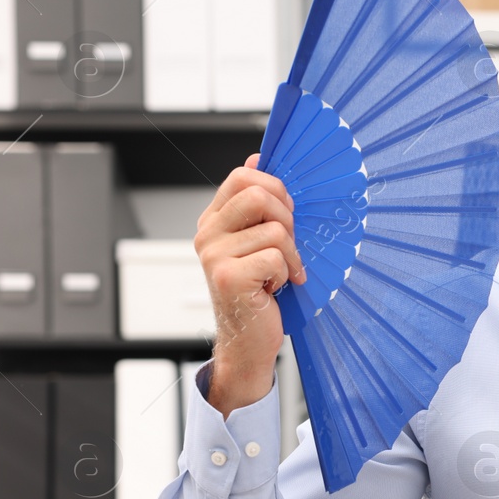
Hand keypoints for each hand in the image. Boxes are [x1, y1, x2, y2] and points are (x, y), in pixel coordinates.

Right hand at [195, 154, 305, 414]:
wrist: (248, 342)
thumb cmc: (259, 292)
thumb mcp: (260, 242)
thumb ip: (259, 204)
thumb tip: (258, 156)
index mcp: (214, 220)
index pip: (243, 176)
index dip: (275, 189)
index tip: (286, 215)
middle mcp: (208, 234)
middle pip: (260, 194)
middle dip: (288, 219)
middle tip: (287, 247)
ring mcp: (214, 255)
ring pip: (276, 229)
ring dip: (290, 254)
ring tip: (279, 273)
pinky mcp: (227, 276)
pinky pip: (276, 257)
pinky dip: (287, 274)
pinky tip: (274, 288)